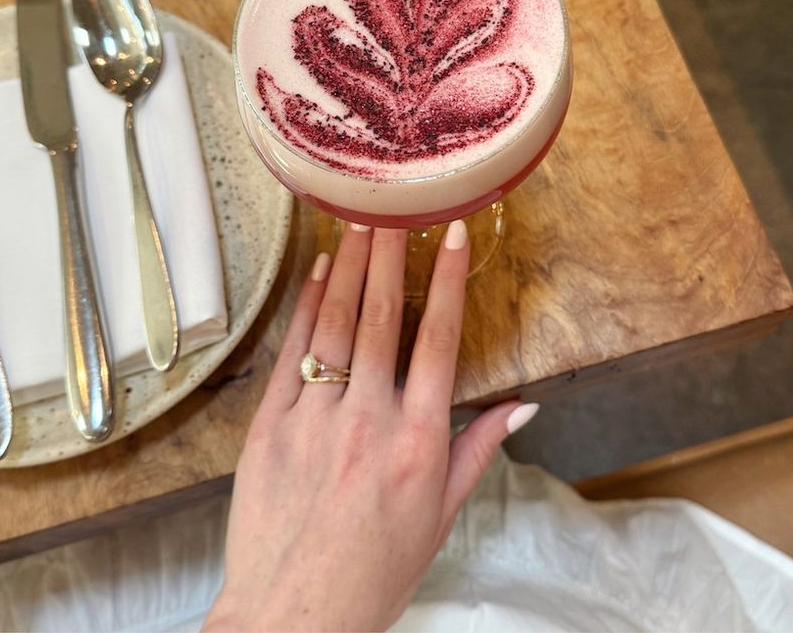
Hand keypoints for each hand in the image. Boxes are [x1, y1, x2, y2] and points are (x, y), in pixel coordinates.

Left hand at [204, 222, 538, 631]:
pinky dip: (307, 305)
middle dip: (392, 252)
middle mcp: (368, 421)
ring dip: (349, 263)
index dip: (450, 280)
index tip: (455, 235)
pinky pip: (293, 352)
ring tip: (359, 217)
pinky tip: (318, 268)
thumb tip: (523, 405)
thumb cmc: (375, 571)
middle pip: (383, 316)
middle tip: (396, 202)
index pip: (441, 341)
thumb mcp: (441, 515)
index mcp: (418, 442)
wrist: (292, 617)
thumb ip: (478, 449)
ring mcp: (315, 420)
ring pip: (336, 323)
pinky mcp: (270, 425)